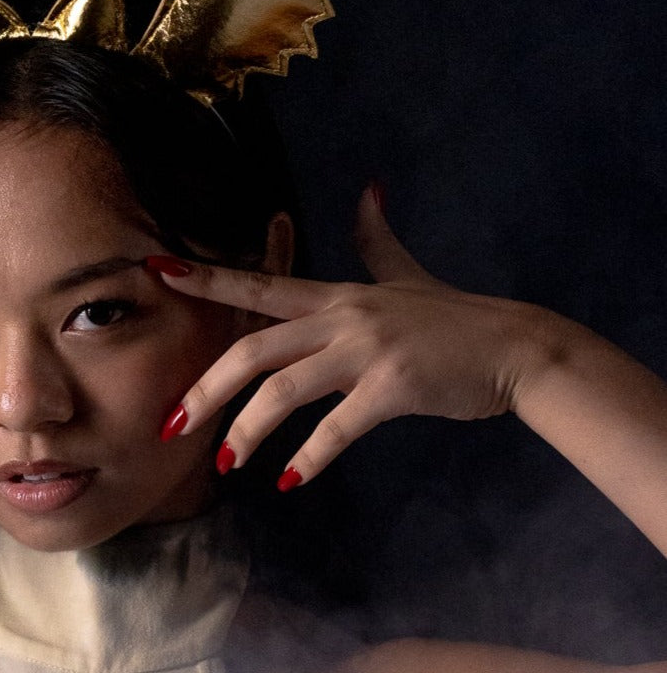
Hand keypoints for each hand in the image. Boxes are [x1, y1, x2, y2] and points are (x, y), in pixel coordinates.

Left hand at [152, 187, 568, 485]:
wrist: (515, 346)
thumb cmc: (455, 319)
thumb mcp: (407, 274)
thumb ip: (376, 239)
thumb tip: (368, 191)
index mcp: (336, 296)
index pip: (258, 284)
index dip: (207, 280)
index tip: (158, 274)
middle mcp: (343, 318)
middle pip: (253, 349)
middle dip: (206, 389)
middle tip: (173, 425)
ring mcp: (367, 351)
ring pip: (284, 390)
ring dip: (247, 431)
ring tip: (225, 464)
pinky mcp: (393, 387)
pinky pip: (337, 427)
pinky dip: (309, 457)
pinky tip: (288, 481)